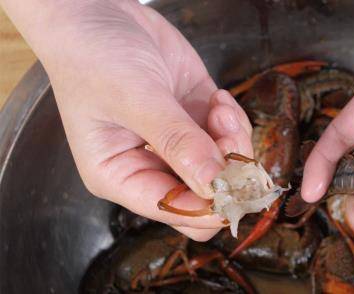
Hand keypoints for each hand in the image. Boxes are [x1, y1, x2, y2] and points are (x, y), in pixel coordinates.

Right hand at [2, 0, 252, 239]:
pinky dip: (234, 121)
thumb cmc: (95, 57)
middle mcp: (152, 165)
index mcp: (121, 176)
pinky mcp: (197, 118)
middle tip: (231, 142)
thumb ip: (177, 141)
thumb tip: (215, 184)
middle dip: (229, 174)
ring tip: (219, 107)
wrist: (100, 11)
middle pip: (207, 197)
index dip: (209, 206)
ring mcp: (179, 143)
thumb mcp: (135, 99)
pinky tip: (218, 99)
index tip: (233, 184)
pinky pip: (231, 136)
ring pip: (226, 167)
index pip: (174, 211)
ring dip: (233, 141)